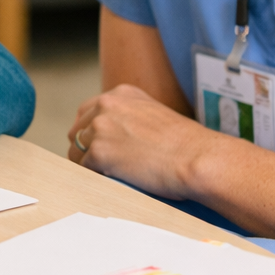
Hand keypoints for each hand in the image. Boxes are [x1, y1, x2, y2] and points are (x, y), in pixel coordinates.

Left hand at [68, 84, 221, 199]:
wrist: (198, 159)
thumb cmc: (187, 145)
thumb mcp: (155, 115)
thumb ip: (131, 118)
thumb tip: (116, 136)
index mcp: (121, 94)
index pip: (88, 112)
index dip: (91, 132)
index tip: (99, 146)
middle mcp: (106, 105)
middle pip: (77, 131)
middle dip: (86, 148)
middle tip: (102, 165)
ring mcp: (100, 128)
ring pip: (76, 150)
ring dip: (89, 164)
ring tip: (110, 175)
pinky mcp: (98, 152)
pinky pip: (83, 169)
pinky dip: (94, 177)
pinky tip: (112, 180)